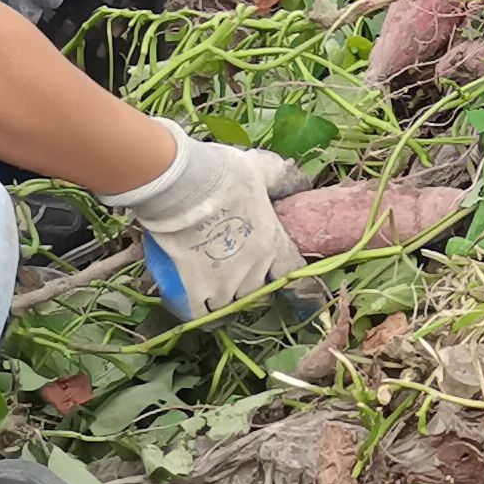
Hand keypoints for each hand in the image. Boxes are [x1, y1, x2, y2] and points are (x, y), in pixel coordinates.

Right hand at [106, 131, 307, 314]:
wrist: (182, 186)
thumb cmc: (224, 175)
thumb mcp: (261, 169)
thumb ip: (282, 178)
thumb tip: (302, 182)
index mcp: (271, 243)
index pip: (291, 271)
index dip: (296, 281)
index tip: (294, 287)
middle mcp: (252, 269)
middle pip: (257, 290)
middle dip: (250, 285)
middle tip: (237, 275)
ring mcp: (223, 284)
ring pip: (228, 304)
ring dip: (224, 298)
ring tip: (212, 288)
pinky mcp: (194, 291)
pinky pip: (200, 314)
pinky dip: (198, 312)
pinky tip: (194, 306)